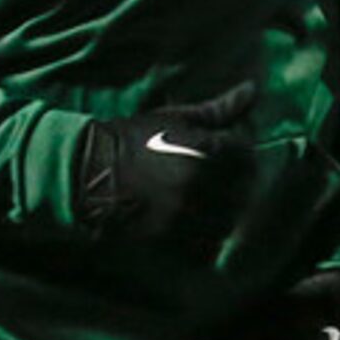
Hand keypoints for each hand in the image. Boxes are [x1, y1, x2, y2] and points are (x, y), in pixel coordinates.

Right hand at [78, 83, 257, 251]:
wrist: (87, 172)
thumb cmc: (132, 140)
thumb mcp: (174, 119)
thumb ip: (218, 109)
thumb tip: (252, 89)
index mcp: (203, 151)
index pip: (246, 153)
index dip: (240, 151)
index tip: (226, 151)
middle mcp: (199, 185)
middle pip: (242, 189)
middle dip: (234, 182)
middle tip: (215, 178)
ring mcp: (185, 217)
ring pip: (228, 221)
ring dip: (223, 212)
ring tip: (205, 202)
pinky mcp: (171, 241)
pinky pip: (207, 249)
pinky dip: (206, 241)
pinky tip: (193, 226)